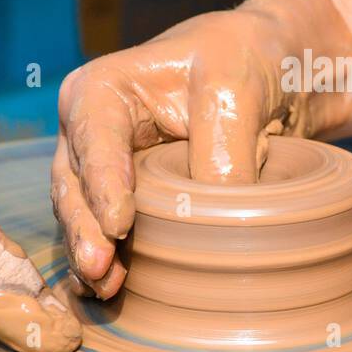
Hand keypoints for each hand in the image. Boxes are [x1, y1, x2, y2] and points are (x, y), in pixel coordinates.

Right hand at [53, 0, 351, 298]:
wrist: (276, 71)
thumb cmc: (247, 59)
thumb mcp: (237, 88)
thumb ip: (219, 149)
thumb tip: (212, 219)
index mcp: (102, 91)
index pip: (94, 139)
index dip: (102, 183)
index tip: (119, 224)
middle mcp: (92, 133)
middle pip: (76, 186)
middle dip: (85, 230)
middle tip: (101, 270)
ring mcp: (108, 172)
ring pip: (86, 218)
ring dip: (94, 255)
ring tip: (107, 288)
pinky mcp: (134, 202)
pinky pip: (112, 236)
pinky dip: (111, 263)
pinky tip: (116, 293)